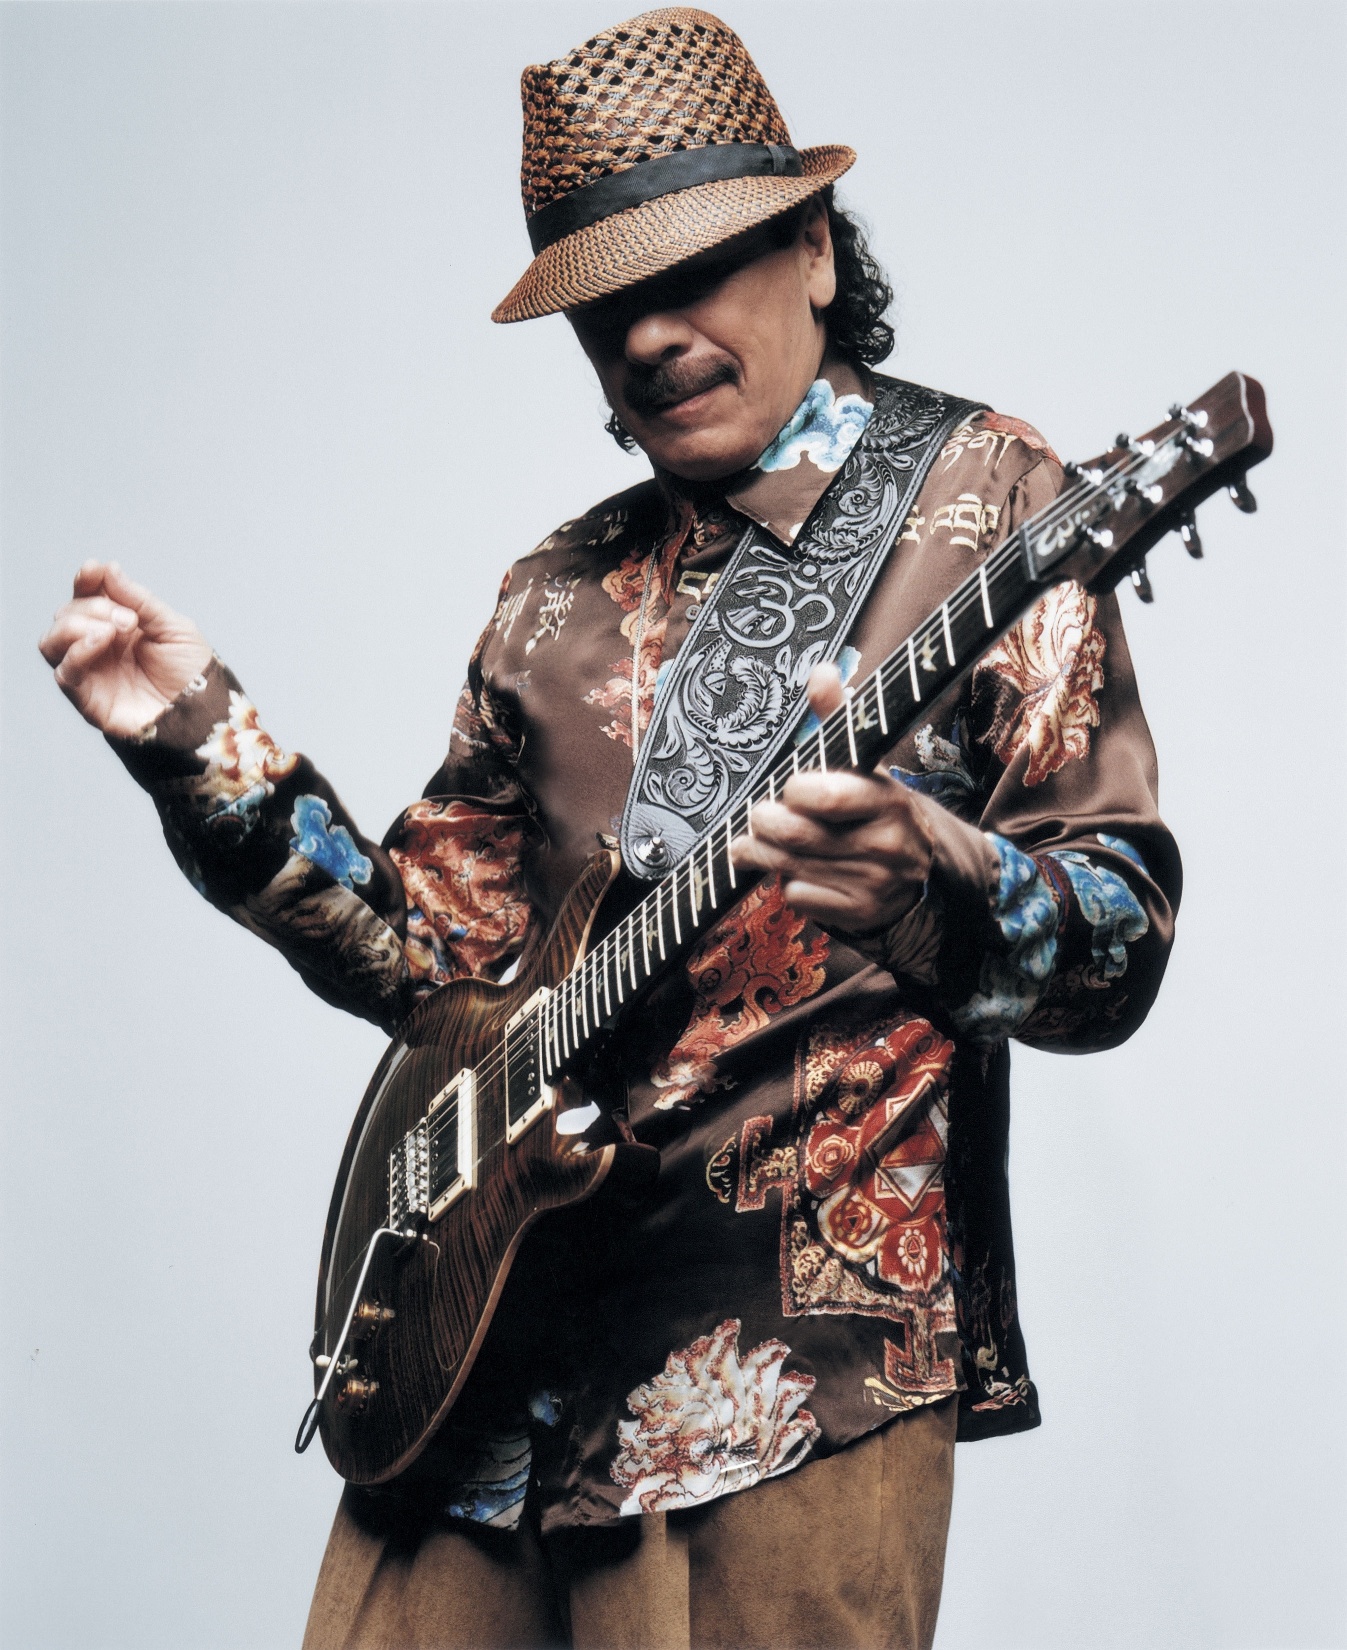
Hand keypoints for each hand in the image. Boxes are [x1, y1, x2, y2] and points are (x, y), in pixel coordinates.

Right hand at [39, 561, 212, 737]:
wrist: (203, 711)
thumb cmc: (192, 672)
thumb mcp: (173, 626)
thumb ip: (139, 599)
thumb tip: (108, 569)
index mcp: (117, 626)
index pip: (86, 597)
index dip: (85, 581)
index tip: (94, 570)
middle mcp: (98, 647)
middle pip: (66, 615)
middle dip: (94, 607)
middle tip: (128, 619)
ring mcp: (90, 672)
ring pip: (52, 641)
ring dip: (76, 625)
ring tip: (112, 629)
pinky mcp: (88, 699)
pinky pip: (65, 672)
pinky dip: (78, 651)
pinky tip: (101, 640)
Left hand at [730, 664, 932, 936]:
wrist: (919, 876)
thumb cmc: (875, 812)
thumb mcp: (864, 767)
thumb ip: (837, 721)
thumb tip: (821, 671)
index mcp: (887, 799)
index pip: (825, 795)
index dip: (793, 790)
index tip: (789, 786)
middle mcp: (884, 843)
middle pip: (796, 834)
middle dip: (764, 823)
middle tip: (758, 815)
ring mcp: (873, 883)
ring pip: (790, 866)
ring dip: (760, 853)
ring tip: (751, 842)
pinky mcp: (859, 913)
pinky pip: (799, 897)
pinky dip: (787, 885)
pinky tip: (793, 872)